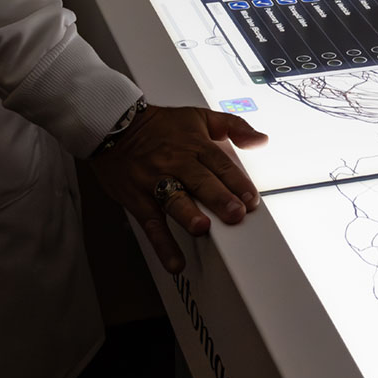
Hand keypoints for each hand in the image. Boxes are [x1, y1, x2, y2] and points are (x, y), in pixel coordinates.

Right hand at [89, 105, 267, 272]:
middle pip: (200, 181)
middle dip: (219, 198)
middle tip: (235, 214)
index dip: (237, 182)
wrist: (116, 125)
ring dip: (188, 214)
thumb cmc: (160, 125)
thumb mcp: (200, 116)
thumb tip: (261, 140)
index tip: (252, 199)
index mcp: (194, 144)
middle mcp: (176, 162)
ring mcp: (156, 181)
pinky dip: (162, 244)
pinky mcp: (138, 199)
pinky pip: (151, 223)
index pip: (220, 164)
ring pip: (174, 199)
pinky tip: (175, 261)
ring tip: (202, 228)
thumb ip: (233, 126)